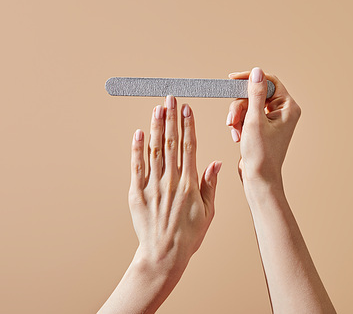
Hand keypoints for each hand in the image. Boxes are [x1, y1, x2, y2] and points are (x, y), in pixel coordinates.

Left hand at [130, 95, 221, 272]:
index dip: (188, 125)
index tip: (187, 109)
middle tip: (171, 98)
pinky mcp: (137, 193)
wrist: (164, 254)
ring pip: (154, 150)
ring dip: (155, 127)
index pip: (189, 147)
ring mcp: (152, 186)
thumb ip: (210, 185)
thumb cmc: (188, 235)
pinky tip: (139, 133)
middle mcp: (171, 181)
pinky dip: (137, 149)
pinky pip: (136, 166)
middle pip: (170, 142)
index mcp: (189, 184)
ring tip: (157, 108)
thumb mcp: (208, 212)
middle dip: (171, 117)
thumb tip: (216, 163)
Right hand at [226, 67, 300, 183]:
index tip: (232, 79)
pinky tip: (237, 136)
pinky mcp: (262, 127)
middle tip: (231, 120)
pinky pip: (246, 116)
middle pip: (255, 94)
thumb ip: (255, 94)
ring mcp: (272, 120)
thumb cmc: (261, 155)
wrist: (259, 178)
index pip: (269, 82)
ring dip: (237, 117)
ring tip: (235, 132)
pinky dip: (239, 124)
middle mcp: (282, 112)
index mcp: (287, 108)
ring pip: (248, 105)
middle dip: (240, 107)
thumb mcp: (254, 120)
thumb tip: (257, 72)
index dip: (249, 79)